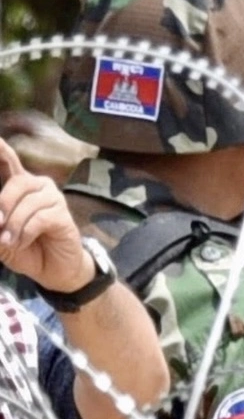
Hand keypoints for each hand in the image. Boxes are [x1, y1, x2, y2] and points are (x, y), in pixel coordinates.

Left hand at [0, 137, 93, 291]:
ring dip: (12, 226)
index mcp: (19, 186)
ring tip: (9, 243)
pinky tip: (22, 242)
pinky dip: (25, 233)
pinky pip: (39, 218)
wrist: (53, 271)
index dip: (0, 148)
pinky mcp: (63, 214)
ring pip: (27, 203)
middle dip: (3, 204)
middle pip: (17, 182)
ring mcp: (53, 198)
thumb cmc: (25, 249)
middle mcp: (38, 186)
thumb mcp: (0, 237)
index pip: (8, 159)